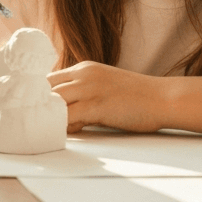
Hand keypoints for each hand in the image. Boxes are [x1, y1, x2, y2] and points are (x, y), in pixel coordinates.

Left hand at [49, 61, 169, 132]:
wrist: (163, 98)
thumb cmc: (137, 96)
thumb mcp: (104, 84)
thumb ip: (84, 91)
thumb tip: (65, 111)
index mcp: (84, 68)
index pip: (50, 78)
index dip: (40, 94)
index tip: (38, 108)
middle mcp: (83, 74)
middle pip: (45, 87)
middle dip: (38, 104)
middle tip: (39, 120)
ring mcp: (89, 89)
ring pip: (53, 101)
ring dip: (49, 116)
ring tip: (52, 128)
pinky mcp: (96, 106)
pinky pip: (68, 116)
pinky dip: (63, 126)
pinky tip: (68, 133)